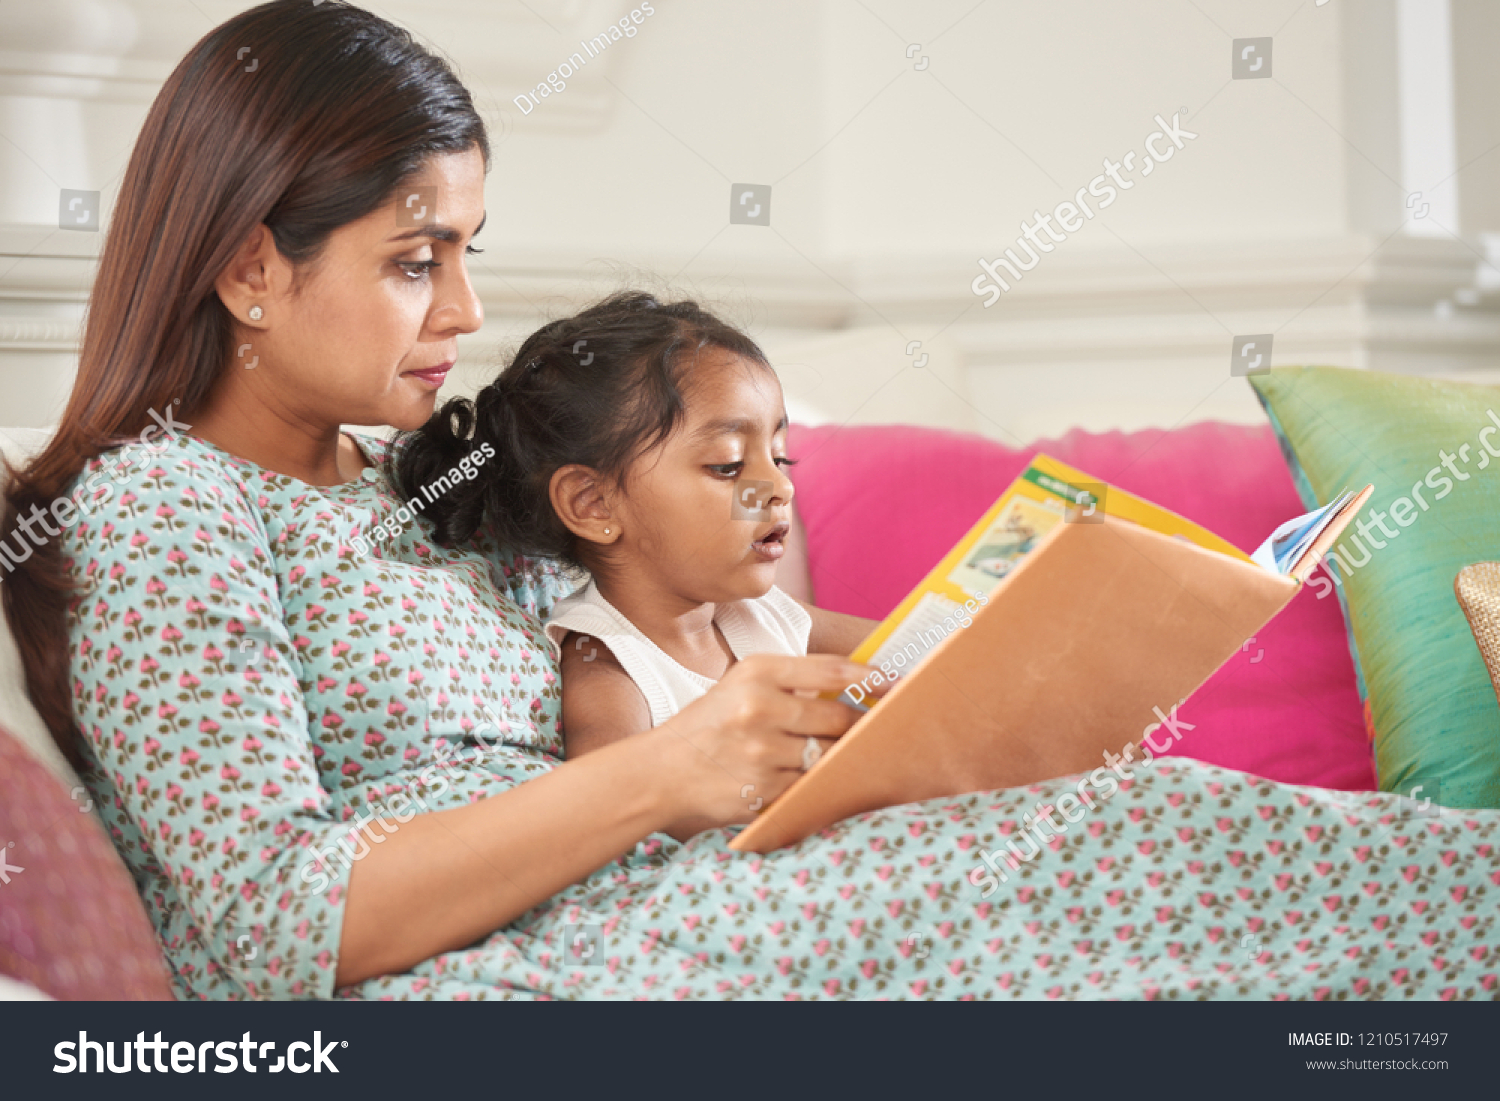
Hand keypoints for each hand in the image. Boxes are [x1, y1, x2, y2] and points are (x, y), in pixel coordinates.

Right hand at [643, 653, 870, 831]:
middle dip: (860, 727)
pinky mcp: (763, 790)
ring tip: (843, 756)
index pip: (831, 670)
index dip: (871, 678)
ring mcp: (761, 752)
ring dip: (840, 758)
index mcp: (757, 672)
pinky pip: (811, 786)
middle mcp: (758, 707)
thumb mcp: (743, 685)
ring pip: (828, 755)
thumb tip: (862, 687)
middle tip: (878, 728)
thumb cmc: (712, 724)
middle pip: (839, 718)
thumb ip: (794, 682)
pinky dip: (819, 784)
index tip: (897, 683)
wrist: (662, 772)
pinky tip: (816, 781)